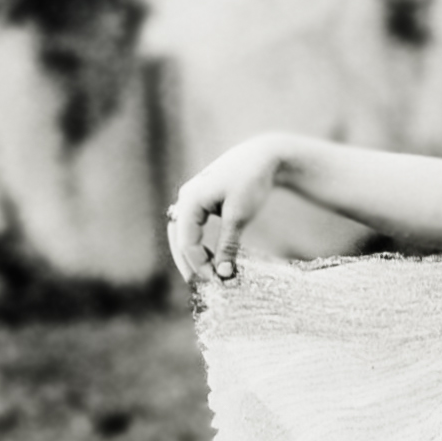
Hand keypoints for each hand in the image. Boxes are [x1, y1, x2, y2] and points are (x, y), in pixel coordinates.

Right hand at [165, 137, 283, 285]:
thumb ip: (229, 245)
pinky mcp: (201, 200)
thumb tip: (224, 274)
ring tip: (204, 273)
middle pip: (178, 238)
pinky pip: (192, 226)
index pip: (186, 241)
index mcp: (190, 199)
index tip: (217, 280)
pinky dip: (198, 243)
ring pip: (182, 233)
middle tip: (200, 284)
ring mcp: (191, 198)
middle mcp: (186, 197)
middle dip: (188, 262)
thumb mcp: (240, 216)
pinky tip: (211, 256)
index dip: (199, 264)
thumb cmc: (251, 181)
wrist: (263, 156)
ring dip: (191, 253)